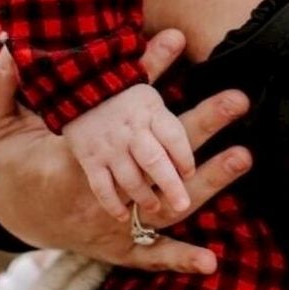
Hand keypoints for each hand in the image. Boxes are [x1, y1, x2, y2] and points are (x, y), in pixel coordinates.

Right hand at [0, 29, 251, 274]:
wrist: (14, 209)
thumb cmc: (14, 158)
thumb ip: (1, 90)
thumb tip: (9, 51)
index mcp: (73, 156)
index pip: (118, 122)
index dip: (149, 93)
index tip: (178, 55)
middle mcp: (99, 190)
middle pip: (155, 161)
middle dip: (197, 132)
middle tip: (238, 107)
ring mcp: (111, 218)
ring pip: (163, 202)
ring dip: (206, 182)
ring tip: (243, 157)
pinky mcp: (118, 241)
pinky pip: (149, 253)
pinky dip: (177, 257)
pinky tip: (210, 261)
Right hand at [61, 82, 195, 219]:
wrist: (80, 89)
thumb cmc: (127, 98)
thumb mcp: (153, 97)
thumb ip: (174, 113)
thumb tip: (208, 73)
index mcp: (151, 113)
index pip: (174, 137)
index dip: (185, 158)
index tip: (189, 174)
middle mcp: (131, 131)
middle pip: (154, 161)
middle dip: (170, 186)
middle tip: (182, 205)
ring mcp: (109, 147)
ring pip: (129, 178)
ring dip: (143, 198)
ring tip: (155, 208)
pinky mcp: (89, 159)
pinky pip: (101, 186)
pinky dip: (112, 204)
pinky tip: (123, 216)